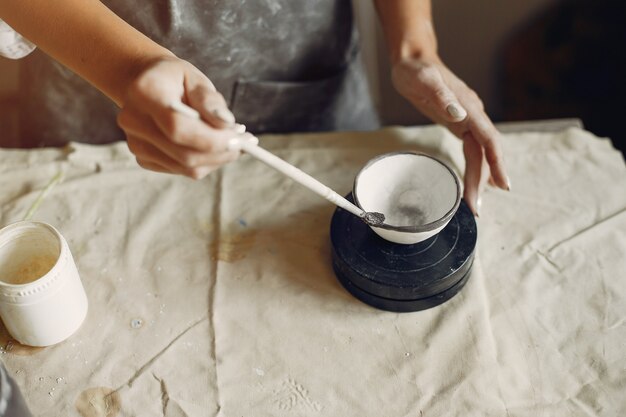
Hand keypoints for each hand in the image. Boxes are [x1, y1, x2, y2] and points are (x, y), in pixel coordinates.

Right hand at [117, 57, 240, 178]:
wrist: (148, 84)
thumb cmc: (176, 79)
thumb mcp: (196, 79)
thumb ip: (210, 101)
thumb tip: (227, 124)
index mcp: (144, 93)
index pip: (178, 127)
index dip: (213, 138)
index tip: (241, 137)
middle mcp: (134, 121)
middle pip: (184, 153)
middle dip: (222, 151)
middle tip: (246, 141)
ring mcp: (136, 144)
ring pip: (186, 167)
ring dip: (217, 158)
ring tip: (232, 140)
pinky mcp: (144, 158)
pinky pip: (182, 170)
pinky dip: (204, 162)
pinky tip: (211, 145)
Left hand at [392, 55, 509, 215]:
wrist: (412, 60)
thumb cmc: (416, 70)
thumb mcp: (424, 81)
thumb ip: (442, 97)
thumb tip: (459, 115)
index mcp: (468, 107)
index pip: (488, 139)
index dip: (496, 163)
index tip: (502, 185)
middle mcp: (472, 115)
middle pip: (485, 153)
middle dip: (483, 181)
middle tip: (476, 209)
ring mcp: (467, 119)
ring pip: (479, 154)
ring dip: (479, 178)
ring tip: (476, 204)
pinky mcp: (459, 123)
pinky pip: (472, 149)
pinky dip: (475, 167)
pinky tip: (477, 181)